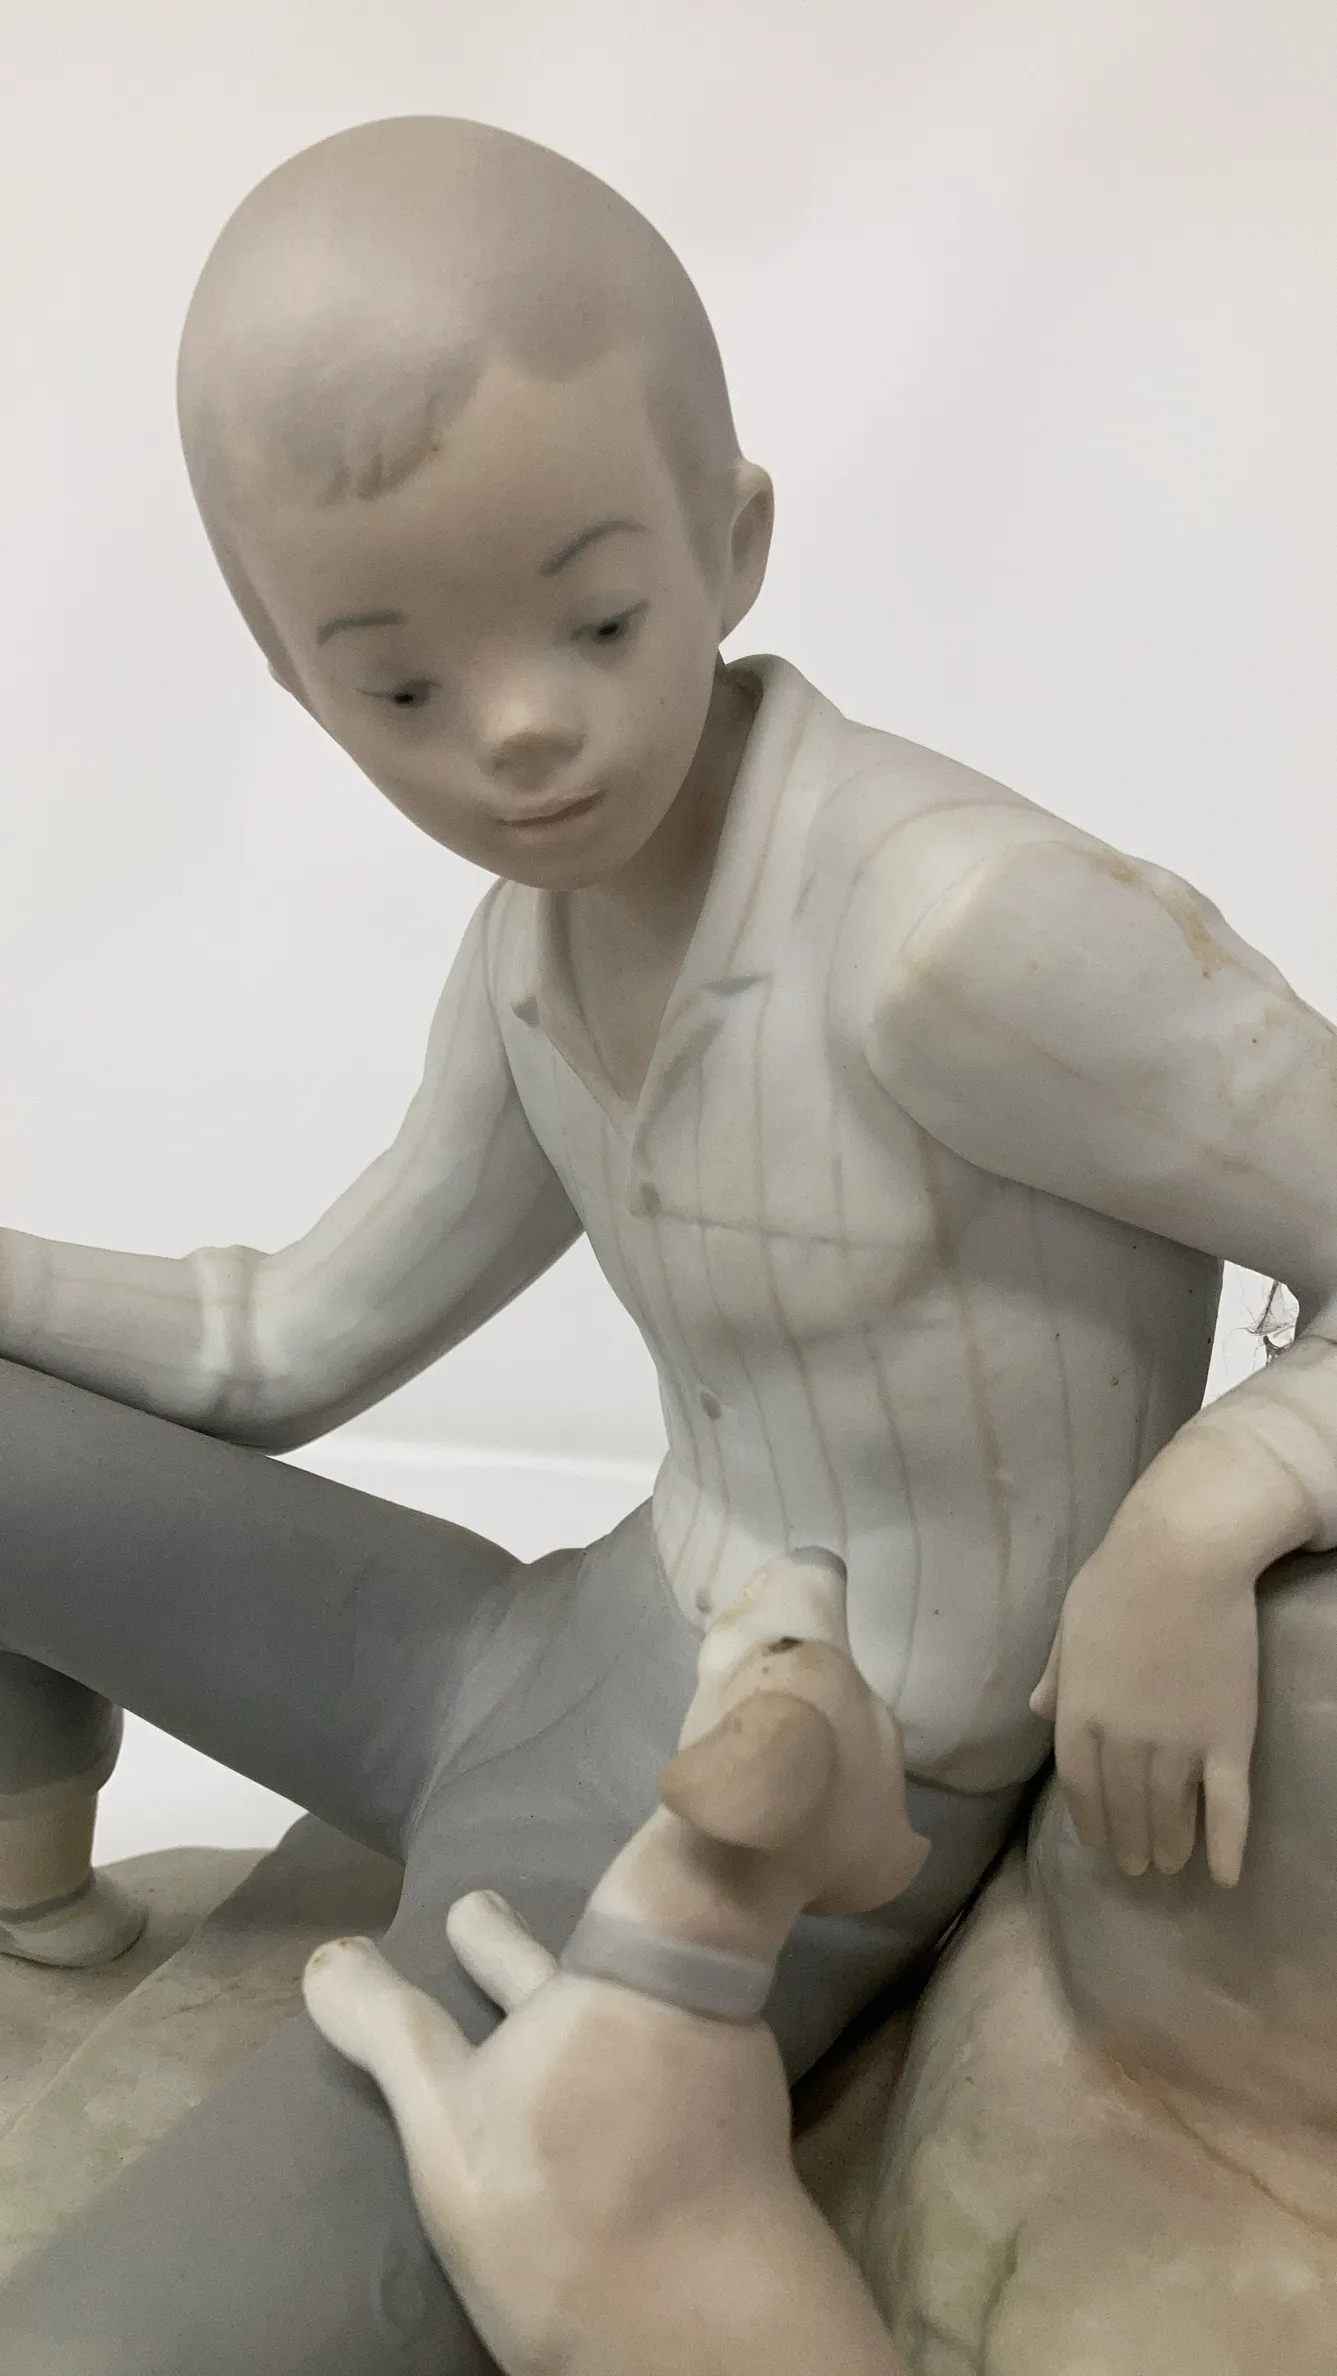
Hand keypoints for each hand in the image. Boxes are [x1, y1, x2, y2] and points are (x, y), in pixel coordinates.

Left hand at [1029, 1539, 1259, 1886]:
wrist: (1182, 1557)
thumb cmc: (1119, 1580)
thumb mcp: (1071, 1625)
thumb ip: (1058, 1674)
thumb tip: (1037, 1708)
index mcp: (1079, 1715)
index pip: (1080, 1788)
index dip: (1091, 1822)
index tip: (1100, 1843)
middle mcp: (1122, 1743)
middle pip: (1125, 1808)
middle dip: (1130, 1842)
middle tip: (1137, 1865)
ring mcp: (1177, 1745)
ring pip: (1172, 1813)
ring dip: (1170, 1845)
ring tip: (1170, 1863)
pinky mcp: (1227, 1739)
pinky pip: (1228, 1807)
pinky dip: (1227, 1845)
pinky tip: (1226, 1876)